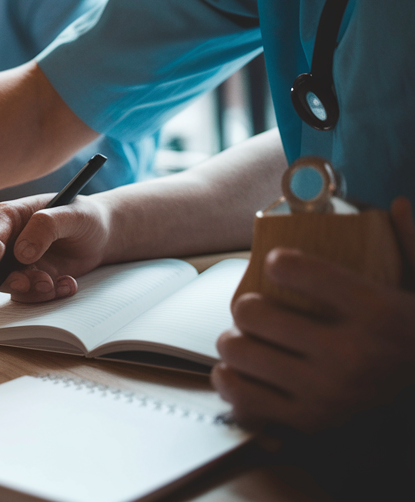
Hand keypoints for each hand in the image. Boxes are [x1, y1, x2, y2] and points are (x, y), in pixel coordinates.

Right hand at [0, 192, 112, 302]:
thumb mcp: (72, 214)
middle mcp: (8, 240)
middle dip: (11, 281)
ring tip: (61, 282)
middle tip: (38, 283)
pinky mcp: (31, 278)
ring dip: (34, 290)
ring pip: (10, 286)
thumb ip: (45, 226)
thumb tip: (20, 253)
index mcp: (9, 216)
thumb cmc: (84, 216)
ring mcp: (18, 262)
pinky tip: (69, 283)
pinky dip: (49, 295)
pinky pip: (30, 295)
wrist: (100, 234)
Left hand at [212, 198, 414, 430]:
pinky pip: (239, 395)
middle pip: (251, 313)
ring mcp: (326, 394)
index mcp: (377, 314)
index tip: (279, 264)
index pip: (296, 269)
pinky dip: (231, 380)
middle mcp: (350, 355)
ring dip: (236, 342)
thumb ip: (414, 247)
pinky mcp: (308, 424)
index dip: (279, 261)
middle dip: (247, 306)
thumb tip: (400, 202)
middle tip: (254, 308)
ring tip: (247, 339)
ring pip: (237, 352)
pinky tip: (240, 370)